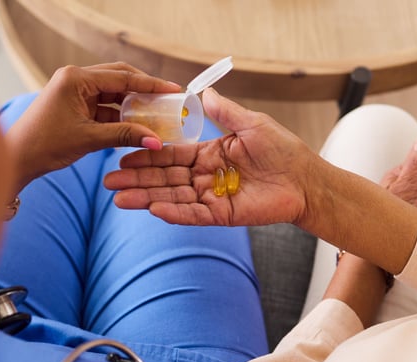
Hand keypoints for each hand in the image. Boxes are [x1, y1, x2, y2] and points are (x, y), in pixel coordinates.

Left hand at [5, 62, 180, 189]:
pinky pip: (104, 106)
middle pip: (119, 78)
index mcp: (75, 78)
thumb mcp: (89, 139)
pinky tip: (137, 125)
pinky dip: (120, 115)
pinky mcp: (74, 105)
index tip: (173, 88)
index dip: (151, 84)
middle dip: (144, 89)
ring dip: (133, 104)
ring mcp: (74, 91)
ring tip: (157, 114)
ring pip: (113, 93)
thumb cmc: (45, 145)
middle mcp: (75, 79)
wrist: (17, 159)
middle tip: (168, 99)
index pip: (122, 77)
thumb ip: (124, 136)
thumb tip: (156, 141)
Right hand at [104, 88, 315, 226]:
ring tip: (120, 199)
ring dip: (147, 198)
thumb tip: (203, 91)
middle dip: (137, 180)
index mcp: (210, 154)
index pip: (171, 157)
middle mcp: (206, 177)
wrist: (307, 180)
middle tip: (108, 182)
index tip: (122, 157)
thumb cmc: (284, 150)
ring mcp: (213, 197)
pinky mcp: (223, 215)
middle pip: (165, 179)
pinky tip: (153, 210)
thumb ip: (224, 112)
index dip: (147, 157)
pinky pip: (194, 215)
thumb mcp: (251, 123)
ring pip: (174, 198)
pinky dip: (175, 213)